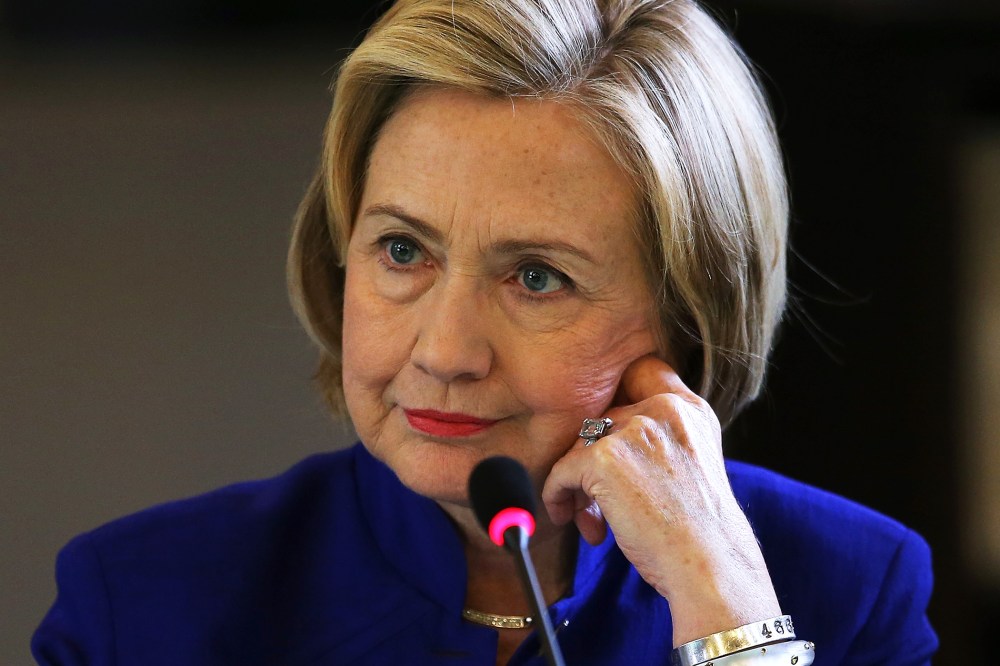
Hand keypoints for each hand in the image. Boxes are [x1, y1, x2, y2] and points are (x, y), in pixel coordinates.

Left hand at [542, 355, 780, 643]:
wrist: (709, 565)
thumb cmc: (699, 531)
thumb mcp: (693, 464)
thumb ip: (660, 440)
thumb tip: (597, 442)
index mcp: (690, 410)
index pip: (643, 371)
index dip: (619, 397)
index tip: (609, 437)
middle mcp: (663, 410)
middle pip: (603, 419)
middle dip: (594, 461)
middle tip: (598, 502)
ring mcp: (633, 430)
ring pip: (580, 446)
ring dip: (579, 484)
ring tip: (592, 520)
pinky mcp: (604, 457)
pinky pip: (562, 471)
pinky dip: (559, 496)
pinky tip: (574, 520)